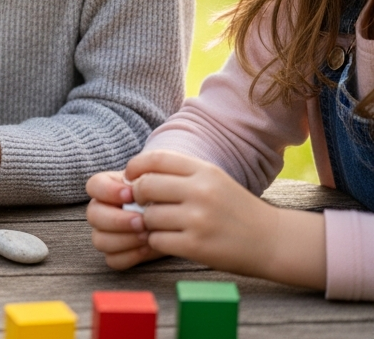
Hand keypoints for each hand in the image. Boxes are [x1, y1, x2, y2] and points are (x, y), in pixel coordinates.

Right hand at [86, 169, 160, 268]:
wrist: (181, 219)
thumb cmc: (168, 196)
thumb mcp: (160, 180)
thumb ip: (148, 178)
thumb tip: (138, 184)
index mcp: (109, 188)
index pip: (94, 186)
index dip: (108, 191)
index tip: (131, 194)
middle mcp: (103, 210)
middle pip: (93, 215)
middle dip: (117, 219)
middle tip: (141, 221)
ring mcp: (108, 233)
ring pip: (99, 240)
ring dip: (124, 239)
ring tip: (147, 236)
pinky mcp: (117, 254)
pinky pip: (113, 259)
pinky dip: (129, 255)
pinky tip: (147, 248)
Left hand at [119, 150, 325, 288]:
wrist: (274, 241)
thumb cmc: (237, 210)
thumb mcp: (215, 180)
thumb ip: (181, 173)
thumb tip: (136, 175)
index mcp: (205, 171)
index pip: (155, 159)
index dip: (135, 167)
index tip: (131, 178)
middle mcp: (201, 191)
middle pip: (145, 186)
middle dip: (139, 197)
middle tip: (145, 205)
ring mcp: (199, 219)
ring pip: (148, 216)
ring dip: (149, 223)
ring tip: (163, 225)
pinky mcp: (196, 246)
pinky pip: (156, 240)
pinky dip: (157, 241)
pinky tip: (170, 240)